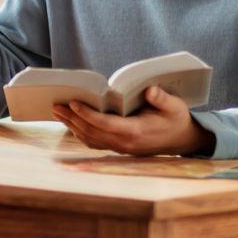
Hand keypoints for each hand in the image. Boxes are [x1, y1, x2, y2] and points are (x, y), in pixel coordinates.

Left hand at [52, 86, 215, 156]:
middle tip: (55, 105)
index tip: (74, 103)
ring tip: (57, 112)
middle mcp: (124, 143)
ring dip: (72, 126)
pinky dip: (80, 133)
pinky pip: (95, 142)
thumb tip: (149, 89)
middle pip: (92, 132)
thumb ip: (162, 99)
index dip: (88, 114)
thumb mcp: (175, 107)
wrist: (182, 140)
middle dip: (72, 118)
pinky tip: (71, 123)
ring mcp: (120, 148)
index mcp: (136, 131)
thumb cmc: (176, 119)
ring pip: (90, 139)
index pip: (106, 124)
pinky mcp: (119, 147)